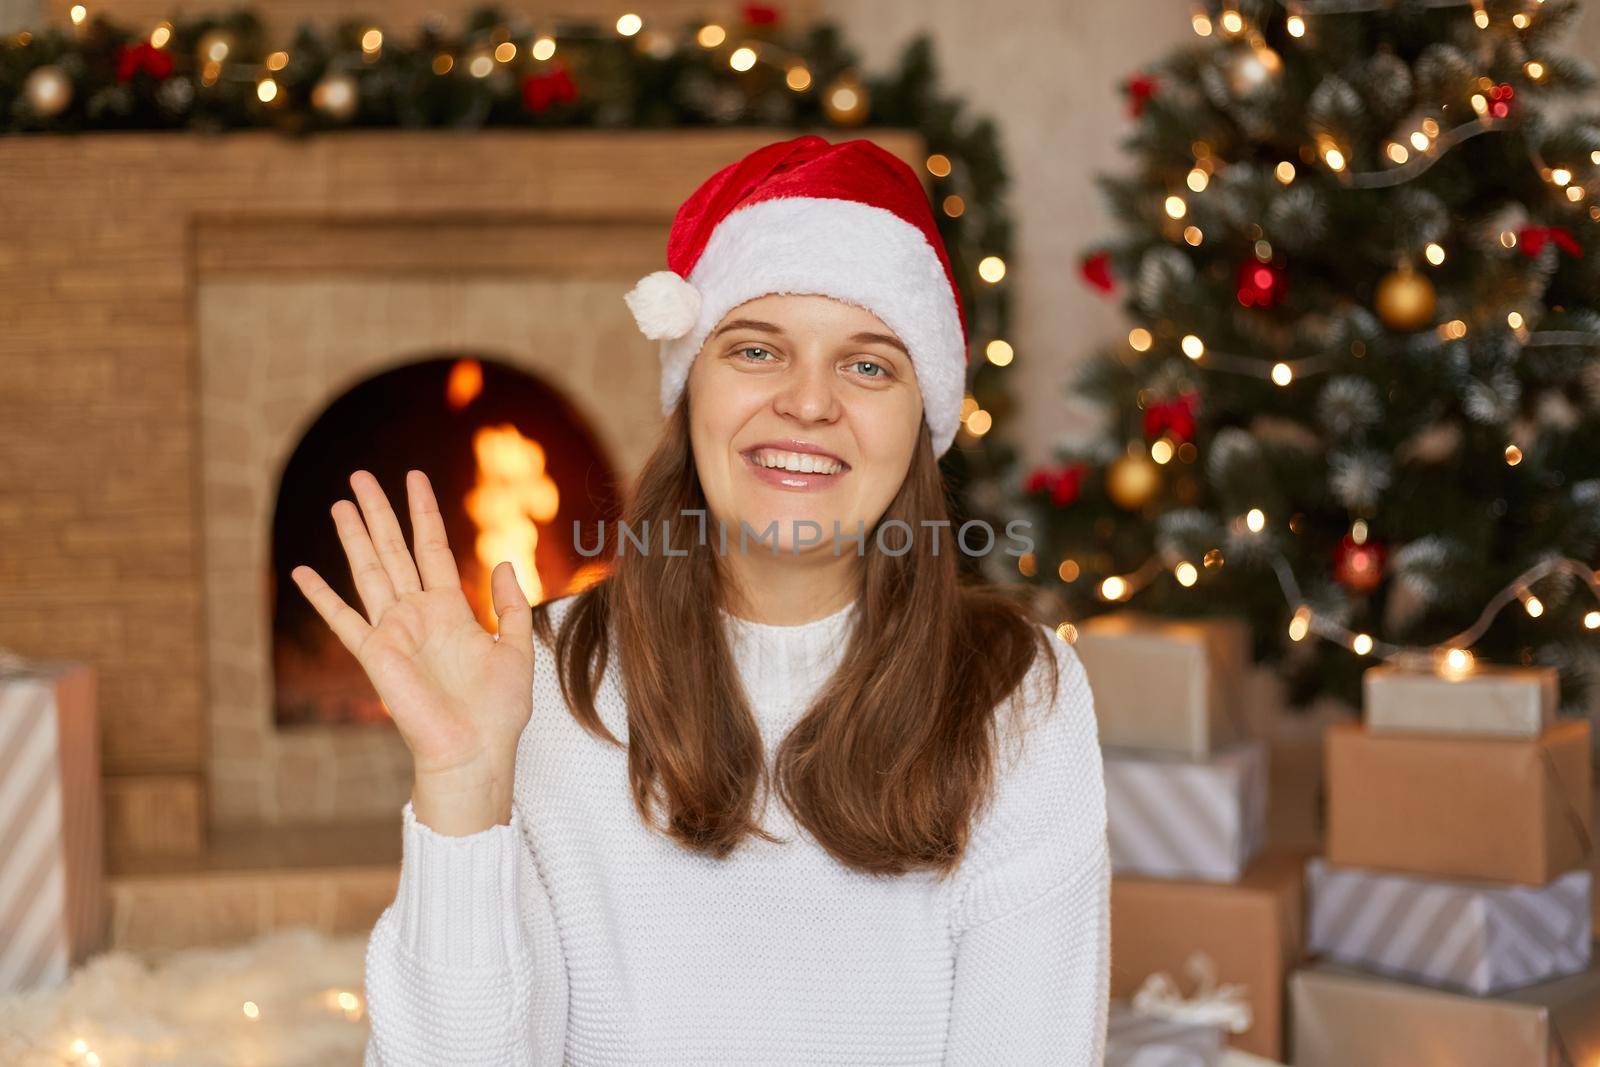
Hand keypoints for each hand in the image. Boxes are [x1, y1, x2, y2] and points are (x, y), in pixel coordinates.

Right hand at [290, 470, 533, 829]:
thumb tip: (502, 562)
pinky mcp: (375, 655)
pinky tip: (302, 573)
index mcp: (451, 610)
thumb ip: (510, 605)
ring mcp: (394, 632)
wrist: (474, 752)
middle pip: (395, 550)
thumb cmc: (498, 711)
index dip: (424, 512)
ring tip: (341, 502)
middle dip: (379, 512)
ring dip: (355, 537)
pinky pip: (344, 619)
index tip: (414, 478)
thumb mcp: (515, 649)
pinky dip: (322, 597)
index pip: (433, 548)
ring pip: (370, 571)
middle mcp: (418, 615)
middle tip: (361, 477)